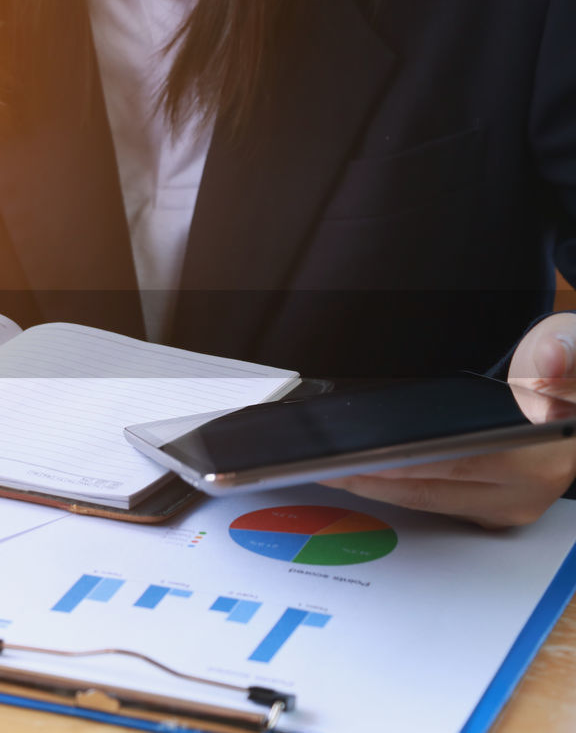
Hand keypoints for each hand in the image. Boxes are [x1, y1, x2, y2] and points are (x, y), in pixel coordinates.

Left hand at [323, 313, 575, 527]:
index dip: (399, 460)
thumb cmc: (561, 375)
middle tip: (313, 462)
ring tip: (319, 467)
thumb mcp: (565, 346)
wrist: (573, 406)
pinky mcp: (486, 516)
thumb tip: (552, 358)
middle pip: (425, 490)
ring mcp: (504, 511)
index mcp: (539, 458)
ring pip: (420, 503)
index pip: (453, 461)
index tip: (352, 455)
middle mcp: (523, 495)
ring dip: (369, 485)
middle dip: (364, 476)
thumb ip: (560, 352)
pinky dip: (387, 487)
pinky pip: (427, 504)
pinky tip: (350, 472)